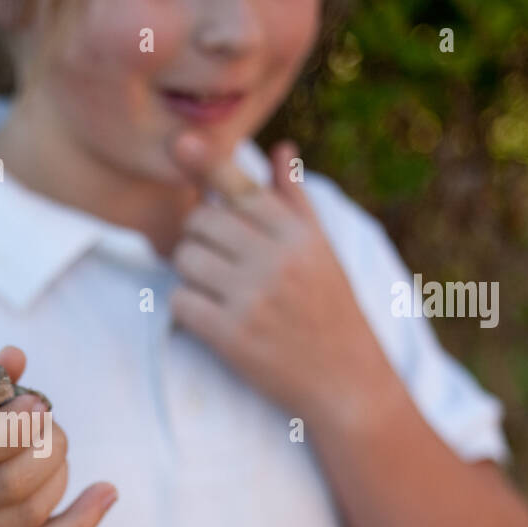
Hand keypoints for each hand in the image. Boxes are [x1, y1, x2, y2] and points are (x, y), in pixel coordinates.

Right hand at [0, 346, 116, 526]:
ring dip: (57, 474)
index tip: (35, 403)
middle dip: (46, 446)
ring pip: (24, 517)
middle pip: (2, 487)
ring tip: (53, 446)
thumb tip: (16, 360)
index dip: (12, 428)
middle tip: (47, 421)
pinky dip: (79, 524)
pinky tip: (105, 494)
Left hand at [168, 134, 397, 426]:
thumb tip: (283, 149)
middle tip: (215, 261)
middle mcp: (277, 260)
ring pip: (185, 260)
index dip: (208, 164)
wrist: (348, 384)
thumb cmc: (332, 313)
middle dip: (198, 239)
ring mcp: (254, 297)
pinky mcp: (232, 335)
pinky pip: (180, 302)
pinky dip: (185, 308)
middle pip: (201, 222)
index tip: (181, 142)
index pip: (242, 188)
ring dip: (190, 274)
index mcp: (300, 235)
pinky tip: (206, 318)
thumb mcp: (322, 252)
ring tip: (215, 291)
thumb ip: (295, 201)